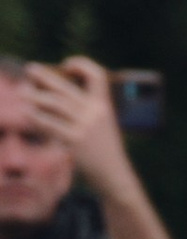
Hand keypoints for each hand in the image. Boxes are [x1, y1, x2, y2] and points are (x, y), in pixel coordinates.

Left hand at [16, 59, 135, 195]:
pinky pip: (50, 124)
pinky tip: (26, 112)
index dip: (81, 64)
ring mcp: (85, 126)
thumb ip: (86, 108)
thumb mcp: (104, 123)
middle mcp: (95, 112)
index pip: (97, 75)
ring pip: (55, 104)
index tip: (65, 65)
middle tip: (29, 69)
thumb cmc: (105, 148)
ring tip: (22, 92)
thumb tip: (54, 95)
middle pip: (66, 88)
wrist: (113, 174)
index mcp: (104, 104)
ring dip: (35, 96)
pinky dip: (36, 117)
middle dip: (45, 76)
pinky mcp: (74, 141)